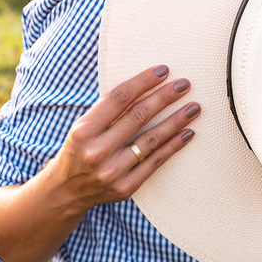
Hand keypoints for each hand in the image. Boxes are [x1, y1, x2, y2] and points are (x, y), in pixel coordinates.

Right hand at [51, 64, 199, 212]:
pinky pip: (155, 161)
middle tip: (184, 85)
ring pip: (152, 139)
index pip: (119, 98)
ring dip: (176, 121)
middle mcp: (97, 151)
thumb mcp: (84, 127)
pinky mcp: (125, 187)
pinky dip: (174, 146)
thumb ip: (109, 111)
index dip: (143, 82)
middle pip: (138, 116)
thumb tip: (146, 85)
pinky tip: (187, 133)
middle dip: (164, 97)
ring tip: (194, 107)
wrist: (67, 191)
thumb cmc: (80, 149)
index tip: (163, 71)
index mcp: (83, 130)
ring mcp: (112, 171)